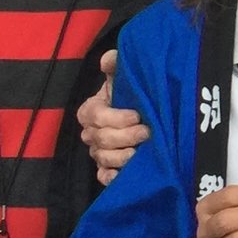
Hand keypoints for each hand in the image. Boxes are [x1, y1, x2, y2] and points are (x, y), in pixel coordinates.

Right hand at [81, 53, 148, 185]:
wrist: (140, 113)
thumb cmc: (129, 94)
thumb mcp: (123, 77)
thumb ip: (116, 64)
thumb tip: (108, 59)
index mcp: (90, 110)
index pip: (95, 116)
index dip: (116, 117)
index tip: (137, 115)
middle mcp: (90, 133)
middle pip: (101, 139)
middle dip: (125, 136)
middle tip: (148, 132)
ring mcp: (97, 153)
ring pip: (103, 158)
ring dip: (123, 156)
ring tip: (141, 152)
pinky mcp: (105, 169)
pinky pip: (103, 177)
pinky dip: (112, 177)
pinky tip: (124, 174)